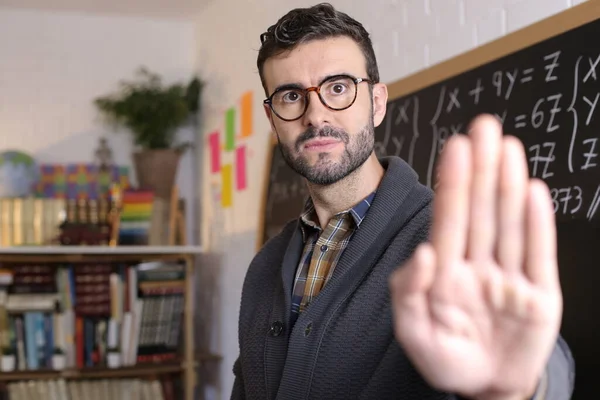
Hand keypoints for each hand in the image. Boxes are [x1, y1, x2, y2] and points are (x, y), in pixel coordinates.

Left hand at [389, 114, 561, 399]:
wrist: (484, 388)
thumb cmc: (445, 359)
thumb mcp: (414, 334)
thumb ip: (408, 294)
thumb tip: (421, 252)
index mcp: (445, 272)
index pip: (449, 220)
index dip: (453, 183)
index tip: (456, 147)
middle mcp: (478, 267)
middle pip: (481, 211)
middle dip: (483, 170)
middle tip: (484, 126)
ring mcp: (510, 279)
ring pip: (510, 224)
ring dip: (510, 186)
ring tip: (509, 148)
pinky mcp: (540, 297)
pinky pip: (540, 256)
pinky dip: (539, 226)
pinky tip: (534, 192)